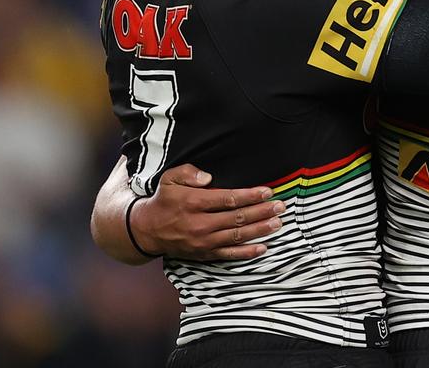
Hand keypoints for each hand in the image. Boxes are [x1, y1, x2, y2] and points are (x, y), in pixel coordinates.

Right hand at [130, 164, 283, 260]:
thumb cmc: (164, 200)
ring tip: (278, 223)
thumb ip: (188, 173)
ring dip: (260, 230)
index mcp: (193, 203)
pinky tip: (263, 247)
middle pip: (237, 218)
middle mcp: (199, 224)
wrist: (147, 230)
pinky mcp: (204, 254)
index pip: (228, 199)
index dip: (250, 196)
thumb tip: (208, 176)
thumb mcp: (169, 179)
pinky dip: (247, 253)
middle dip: (262, 212)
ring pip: (237, 236)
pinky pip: (229, 255)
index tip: (267, 191)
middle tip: (280, 206)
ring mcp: (203, 242)